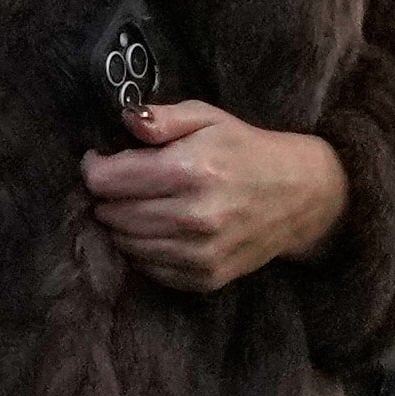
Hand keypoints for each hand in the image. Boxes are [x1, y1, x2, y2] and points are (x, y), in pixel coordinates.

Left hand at [80, 101, 347, 290]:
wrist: (299, 195)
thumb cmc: (246, 150)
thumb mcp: (207, 118)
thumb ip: (162, 118)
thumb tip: (125, 120)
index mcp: (190, 170)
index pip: (107, 181)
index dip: (95, 168)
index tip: (101, 160)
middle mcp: (193, 216)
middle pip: (112, 214)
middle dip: (108, 197)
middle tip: (122, 183)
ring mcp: (199, 253)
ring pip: (126, 245)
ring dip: (122, 225)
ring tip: (139, 205)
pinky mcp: (205, 278)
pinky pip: (149, 269)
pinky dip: (144, 250)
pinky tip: (159, 229)